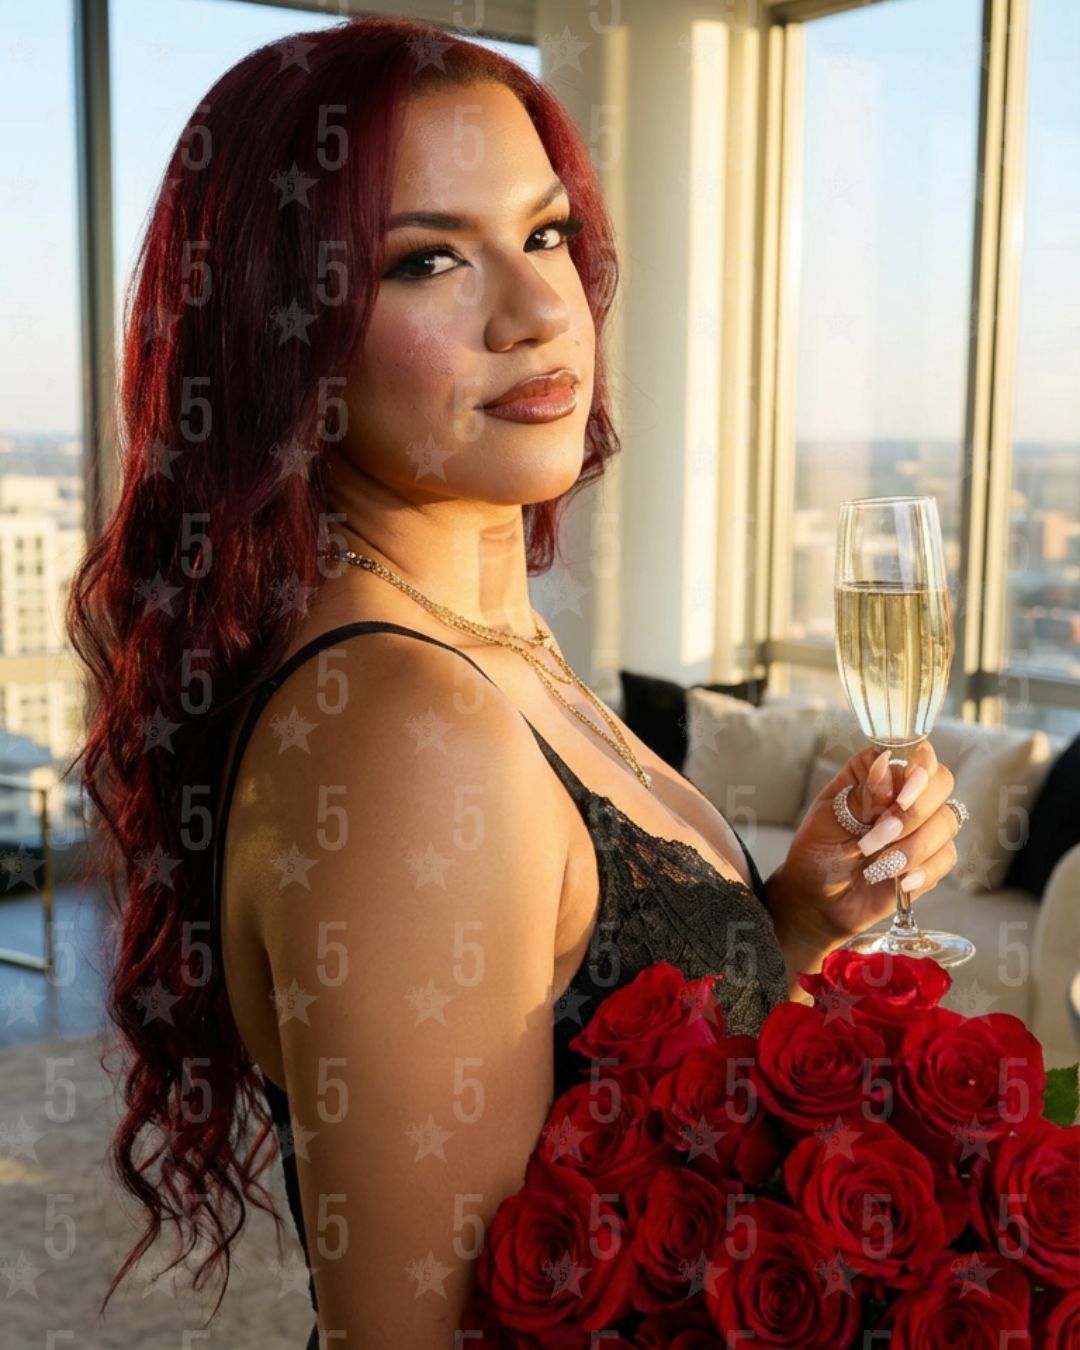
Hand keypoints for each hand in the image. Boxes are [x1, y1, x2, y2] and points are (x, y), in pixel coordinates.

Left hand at [765, 741, 959, 951]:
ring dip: (913, 846)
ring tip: (878, 864)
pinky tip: (901, 881)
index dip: (918, 770)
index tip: (900, 799)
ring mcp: (922, 825)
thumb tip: (885, 764)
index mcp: (877, 771)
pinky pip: (946, 857)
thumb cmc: (818, 851)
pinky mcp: (931, 858)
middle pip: (941, 782)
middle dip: (913, 814)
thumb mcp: (829, 819)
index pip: (915, 752)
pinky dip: (924, 870)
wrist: (819, 899)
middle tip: (879, 836)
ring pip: (947, 822)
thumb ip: (862, 795)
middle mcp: (905, 792)